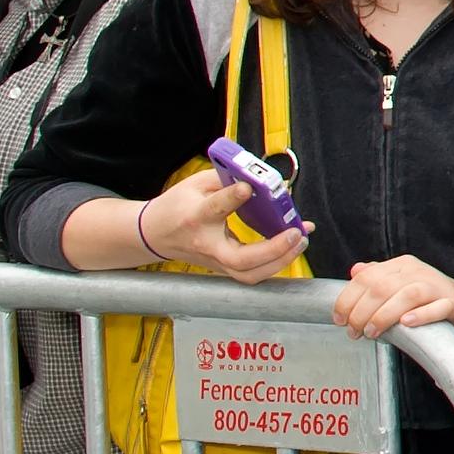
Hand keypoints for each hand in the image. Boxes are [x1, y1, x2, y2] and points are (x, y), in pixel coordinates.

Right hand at [134, 169, 307, 283]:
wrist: (154, 234)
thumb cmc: (176, 207)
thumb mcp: (196, 184)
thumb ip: (227, 178)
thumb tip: (261, 179)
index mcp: (195, 217)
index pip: (214, 209)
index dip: (232, 198)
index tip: (248, 187)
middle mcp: (206, 244)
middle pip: (239, 259)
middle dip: (272, 249)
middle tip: (294, 232)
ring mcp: (216, 261)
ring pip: (249, 275)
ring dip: (281, 261)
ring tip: (300, 240)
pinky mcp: (224, 268)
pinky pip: (253, 274)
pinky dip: (276, 264)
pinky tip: (292, 247)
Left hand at [331, 256, 453, 342]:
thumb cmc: (434, 300)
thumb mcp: (404, 284)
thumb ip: (380, 277)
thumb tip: (356, 271)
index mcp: (402, 265)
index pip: (366, 277)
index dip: (347, 299)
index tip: (339, 319)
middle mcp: (418, 272)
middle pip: (382, 287)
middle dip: (361, 312)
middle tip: (354, 332)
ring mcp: (438, 287)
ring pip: (406, 295)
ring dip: (384, 316)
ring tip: (373, 333)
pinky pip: (438, 308)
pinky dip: (421, 315)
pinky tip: (407, 323)